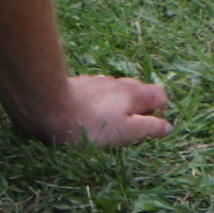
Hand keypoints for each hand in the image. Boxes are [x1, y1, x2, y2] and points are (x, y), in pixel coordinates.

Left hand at [27, 75, 171, 146]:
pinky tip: (85, 115)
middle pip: (138, 92)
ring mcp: (96, 82)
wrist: (46, 105)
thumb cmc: (89, 123)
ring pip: (115, 92)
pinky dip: (97, 103)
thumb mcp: (126, 131)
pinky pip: (95, 93)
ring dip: (116, 106)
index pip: (160, 95)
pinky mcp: (77, 85)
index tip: (147, 129)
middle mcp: (117, 82)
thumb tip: (167, 127)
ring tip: (104, 124)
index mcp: (134, 92)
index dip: (159, 112)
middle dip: (138, 109)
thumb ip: (149, 128)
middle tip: (125, 129)